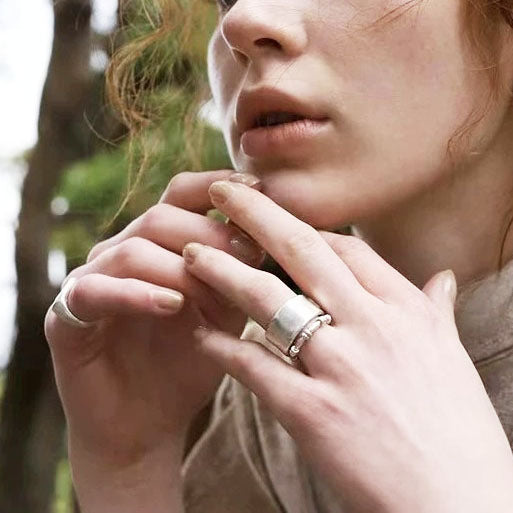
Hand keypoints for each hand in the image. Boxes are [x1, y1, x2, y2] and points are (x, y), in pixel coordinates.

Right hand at [44, 170, 264, 475]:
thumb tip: (270, 236)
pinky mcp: (66, 315)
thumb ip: (238, 275)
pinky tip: (172, 305)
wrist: (149, 422)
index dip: (217, 185)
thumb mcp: (224, 313)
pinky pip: (97, 291)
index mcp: (158, 245)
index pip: (182, 195)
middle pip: (161, 217)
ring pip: (132, 250)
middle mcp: (121, 253)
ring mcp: (92, 280)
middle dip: (207, 233)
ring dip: (177, 267)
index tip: (257, 187)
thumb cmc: (190, 362)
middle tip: (246, 254)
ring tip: (212, 291)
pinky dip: (137, 295)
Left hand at [183, 180, 512, 512]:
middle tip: (222, 189)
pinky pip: (254, 366)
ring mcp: (340, 367)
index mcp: (404, 310)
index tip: (274, 216)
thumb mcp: (451, 357)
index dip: (304, 225)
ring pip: (267, 298)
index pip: (346, 247)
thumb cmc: (457, 428)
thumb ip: (436, 311)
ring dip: (223, 271)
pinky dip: (222, 347)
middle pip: (302, 250)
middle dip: (256, 214)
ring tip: (191, 254)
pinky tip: (200, 334)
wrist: (458, 501)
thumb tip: (442, 279)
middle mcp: (371, 326)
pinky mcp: (313, 412)